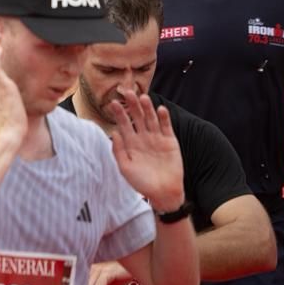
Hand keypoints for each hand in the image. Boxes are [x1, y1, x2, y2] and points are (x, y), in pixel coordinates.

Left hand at [109, 94, 184, 212]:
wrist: (162, 193)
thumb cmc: (141, 182)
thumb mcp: (125, 167)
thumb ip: (118, 150)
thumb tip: (113, 133)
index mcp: (131, 143)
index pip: (123, 124)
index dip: (119, 114)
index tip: (113, 103)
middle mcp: (143, 138)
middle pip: (137, 117)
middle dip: (132, 105)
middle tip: (127, 92)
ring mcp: (157, 139)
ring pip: (151, 119)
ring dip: (147, 108)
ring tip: (143, 97)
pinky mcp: (170, 142)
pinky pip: (167, 127)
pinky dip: (164, 118)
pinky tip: (160, 109)